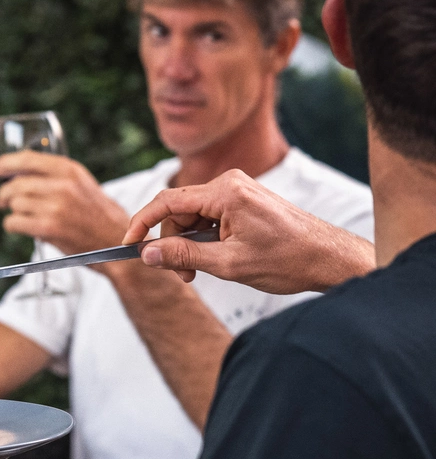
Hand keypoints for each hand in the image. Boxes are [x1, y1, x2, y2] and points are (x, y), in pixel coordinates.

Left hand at [0, 151, 128, 264]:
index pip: (27, 159)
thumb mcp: (82, 184)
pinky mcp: (50, 228)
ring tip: (21, 216)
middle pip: (16, 184)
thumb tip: (18, 171)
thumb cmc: (97, 215)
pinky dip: (12, 226)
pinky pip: (14, 223)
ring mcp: (56, 207)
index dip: (5, 163)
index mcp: (69, 170)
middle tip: (3, 202)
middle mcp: (62, 185)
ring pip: (14, 204)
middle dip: (4, 194)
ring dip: (12, 211)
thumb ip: (55, 175)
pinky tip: (20, 227)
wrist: (117, 243)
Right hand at [124, 169, 374, 293]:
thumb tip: (147, 254)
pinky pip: (209, 216)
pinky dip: (204, 238)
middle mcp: (230, 183)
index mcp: (226, 193)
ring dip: (189, 243)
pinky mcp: (243, 200)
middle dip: (172, 242)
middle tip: (182, 274)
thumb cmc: (288, 259)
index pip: (167, 201)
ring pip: (192, 216)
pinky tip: (215, 257)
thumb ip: (183, 256)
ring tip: (202, 270)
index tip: (129, 246)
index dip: (142, 224)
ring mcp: (238, 190)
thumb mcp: (228, 264)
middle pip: (178, 210)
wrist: (329, 258)